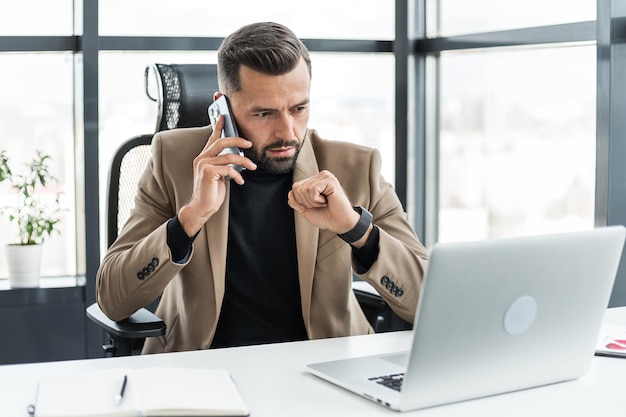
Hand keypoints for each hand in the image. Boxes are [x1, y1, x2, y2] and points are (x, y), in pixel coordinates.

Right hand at [178, 115, 256, 235]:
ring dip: (244, 161)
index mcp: (204, 157)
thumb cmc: (211, 192)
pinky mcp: (208, 172)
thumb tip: (238, 157)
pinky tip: (240, 181)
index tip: (224, 116)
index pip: (212, 138)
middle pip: (221, 141)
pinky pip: (228, 169)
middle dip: (237, 140)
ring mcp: (204, 164)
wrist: (202, 207)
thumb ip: (224, 164)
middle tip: (249, 143)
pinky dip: (237, 175)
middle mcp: (202, 158)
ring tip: (252, 167)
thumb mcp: (219, 175)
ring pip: (229, 156)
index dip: (218, 126)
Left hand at [287, 170, 359, 233]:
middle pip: (298, 188)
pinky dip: (317, 200)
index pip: (296, 187)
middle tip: (321, 204)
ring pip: (304, 189)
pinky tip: (327, 201)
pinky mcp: (330, 181)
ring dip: (313, 202)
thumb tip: (290, 194)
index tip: (315, 205)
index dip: (301, 201)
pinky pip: (312, 190)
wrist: (338, 223)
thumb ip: (297, 202)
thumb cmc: (326, 217)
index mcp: (315, 181)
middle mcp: (320, 176)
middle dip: (307, 201)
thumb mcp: (306, 210)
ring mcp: (326, 177)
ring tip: (324, 203)